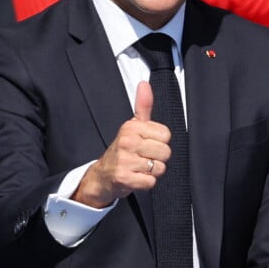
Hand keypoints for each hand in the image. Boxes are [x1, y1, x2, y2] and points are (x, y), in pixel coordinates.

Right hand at [71, 81, 170, 207]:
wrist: (102, 175)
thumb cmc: (122, 150)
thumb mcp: (132, 126)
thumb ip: (143, 106)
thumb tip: (144, 84)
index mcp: (131, 127)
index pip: (166, 134)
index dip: (160, 142)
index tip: (147, 145)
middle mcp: (127, 142)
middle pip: (166, 152)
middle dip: (158, 159)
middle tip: (143, 159)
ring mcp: (124, 160)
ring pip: (159, 168)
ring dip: (152, 172)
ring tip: (139, 168)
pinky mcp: (124, 178)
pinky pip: (151, 182)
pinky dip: (146, 183)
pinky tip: (136, 178)